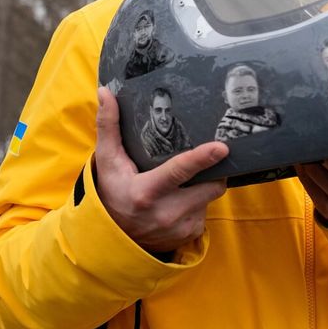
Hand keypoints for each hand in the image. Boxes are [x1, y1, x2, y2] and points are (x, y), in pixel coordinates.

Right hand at [93, 87, 228, 252]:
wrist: (114, 237)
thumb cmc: (112, 191)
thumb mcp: (107, 161)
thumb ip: (108, 126)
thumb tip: (106, 92)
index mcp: (146, 192)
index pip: (179, 171)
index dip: (202, 158)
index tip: (221, 147)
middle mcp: (166, 213)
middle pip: (209, 185)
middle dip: (213, 171)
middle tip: (208, 158)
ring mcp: (180, 227)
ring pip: (211, 196)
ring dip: (205, 185)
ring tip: (188, 180)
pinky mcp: (190, 235)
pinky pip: (207, 212)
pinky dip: (200, 203)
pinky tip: (183, 199)